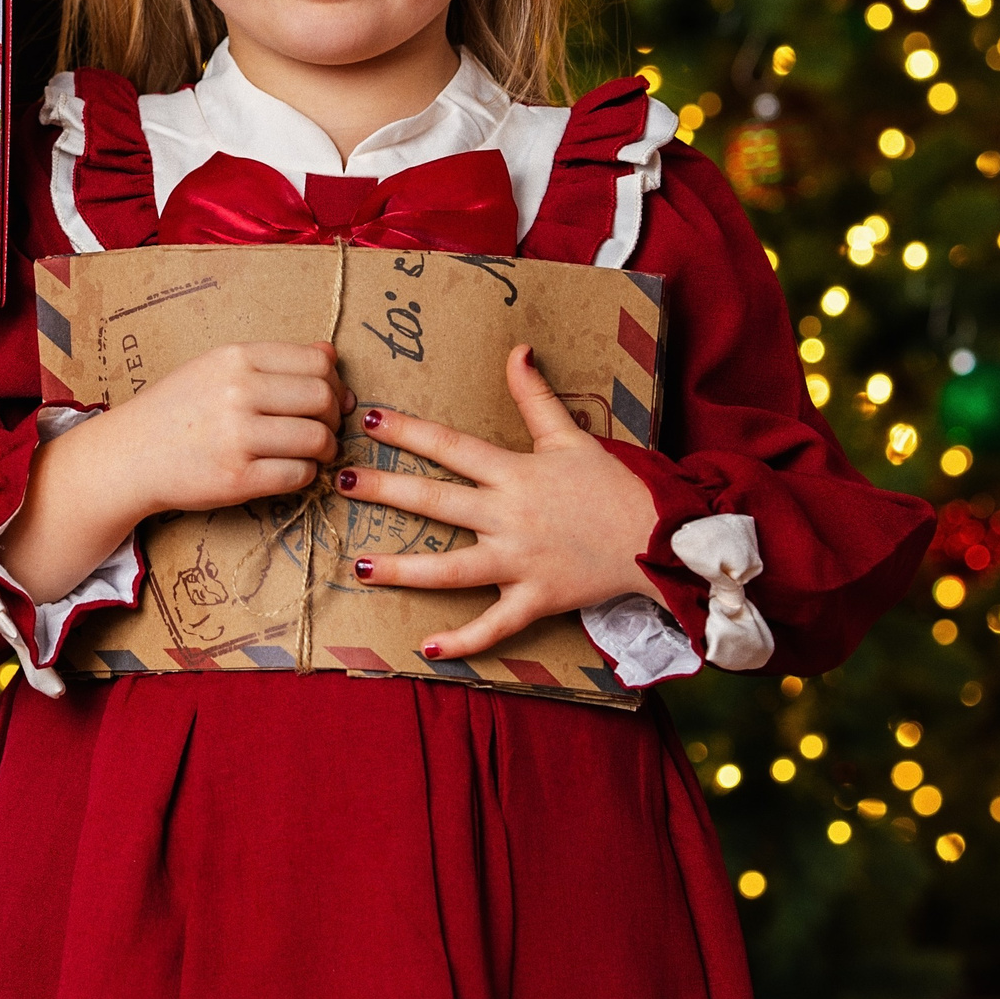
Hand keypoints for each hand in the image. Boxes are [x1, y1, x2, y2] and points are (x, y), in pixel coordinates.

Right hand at [0, 342, 346, 601]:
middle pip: (322, 398)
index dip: (334, 381)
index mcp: (235, 358)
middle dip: (334, 416)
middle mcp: (238, 392)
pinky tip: (294, 470)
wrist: (129, 455)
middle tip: (325, 427)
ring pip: (317, 438)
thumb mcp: (217, 368)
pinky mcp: (238, 478)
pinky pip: (299, 474)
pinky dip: (307, 474)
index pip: (316, 362)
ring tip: (315, 452)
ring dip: (326, 448)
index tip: (330, 397)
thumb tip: (330, 354)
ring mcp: (238, 436)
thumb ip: (272, 361)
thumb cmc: (176, 410)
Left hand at [340, 344, 658, 659]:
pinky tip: (427, 647)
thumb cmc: (611, 487)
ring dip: (404, 570)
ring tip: (358, 568)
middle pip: (437, 501)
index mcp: (515, 473)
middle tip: (340, 480)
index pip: (452, 446)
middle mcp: (509, 516)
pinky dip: (463, 640)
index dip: (410, 430)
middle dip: (386, 489)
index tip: (369, 419)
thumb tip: (517, 350)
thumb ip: (535, 397)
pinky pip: (494, 625)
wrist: (659, 537)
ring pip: (452, 569)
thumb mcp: (571, 436)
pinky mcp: (535, 599)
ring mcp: (520, 561)